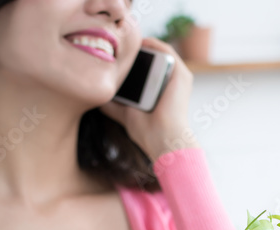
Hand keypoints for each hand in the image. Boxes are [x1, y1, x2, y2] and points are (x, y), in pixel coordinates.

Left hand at [99, 37, 198, 161]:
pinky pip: (166, 51)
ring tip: (123, 40)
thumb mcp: (125, 114)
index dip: (130, 60)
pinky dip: (152, 44)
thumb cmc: (147, 132)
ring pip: (159, 52)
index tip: (112, 54)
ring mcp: (179, 78)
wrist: (163, 139)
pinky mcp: (182, 74)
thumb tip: (97, 96)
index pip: (146, 68)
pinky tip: (136, 43)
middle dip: (133, 51)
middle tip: (114, 44)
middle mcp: (172, 82)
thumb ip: (114, 105)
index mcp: (162, 90)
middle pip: (151, 59)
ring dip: (141, 44)